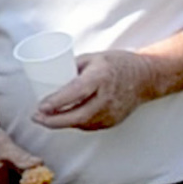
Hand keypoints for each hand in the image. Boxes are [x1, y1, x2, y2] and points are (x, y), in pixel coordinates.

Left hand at [33, 50, 155, 130]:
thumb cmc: (116, 63)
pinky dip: (74, 124)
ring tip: (43, 119)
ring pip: (82, 124)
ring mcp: (112, 113)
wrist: (146, 77)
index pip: (77, 92)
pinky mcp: (113, 121)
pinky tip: (61, 120)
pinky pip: (89, 126)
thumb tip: (47, 77)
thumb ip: (71, 68)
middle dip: (53, 120)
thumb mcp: (92, 57)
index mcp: (101, 77)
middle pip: (78, 116)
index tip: (40, 106)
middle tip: (35, 117)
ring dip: (61, 124)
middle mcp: (108, 98)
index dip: (57, 102)